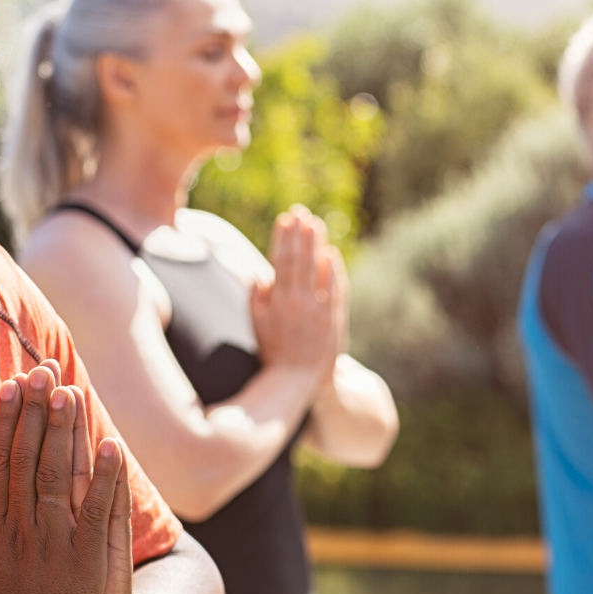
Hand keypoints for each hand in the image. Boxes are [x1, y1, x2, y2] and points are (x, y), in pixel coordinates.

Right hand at [0, 361, 124, 593]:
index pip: (0, 461)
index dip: (7, 421)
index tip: (12, 386)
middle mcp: (23, 527)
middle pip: (28, 456)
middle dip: (35, 411)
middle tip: (41, 369)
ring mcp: (56, 540)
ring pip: (58, 474)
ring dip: (64, 431)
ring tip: (68, 390)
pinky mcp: (87, 557)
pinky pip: (98, 508)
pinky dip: (103, 476)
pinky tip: (111, 444)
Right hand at [251, 206, 341, 393]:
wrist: (298, 380)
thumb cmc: (274, 350)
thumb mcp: (257, 324)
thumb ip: (256, 297)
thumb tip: (259, 273)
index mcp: (276, 302)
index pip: (280, 261)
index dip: (283, 238)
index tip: (285, 219)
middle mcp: (298, 302)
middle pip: (300, 260)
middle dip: (300, 234)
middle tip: (301, 213)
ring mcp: (318, 309)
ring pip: (318, 269)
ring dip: (317, 245)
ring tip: (316, 224)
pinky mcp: (333, 318)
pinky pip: (335, 288)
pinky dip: (334, 270)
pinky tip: (331, 254)